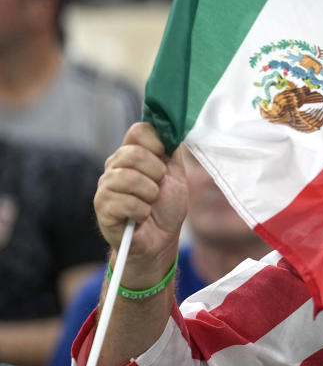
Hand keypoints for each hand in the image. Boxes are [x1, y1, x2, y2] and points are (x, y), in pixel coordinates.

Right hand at [95, 122, 186, 279]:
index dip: (156, 142)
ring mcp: (106, 186)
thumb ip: (172, 150)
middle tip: (158, 187)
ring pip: (129, 178)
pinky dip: (142, 211)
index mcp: (133, 153)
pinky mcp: (102, 207)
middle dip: (156, 173)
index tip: (164, 159)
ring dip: (150, 194)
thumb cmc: (166, 206)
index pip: (139, 130)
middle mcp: (115, 166)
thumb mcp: (176, 174)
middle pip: (134, 153)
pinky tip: (141, 216)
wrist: (160, 239)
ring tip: (150, 202)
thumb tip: (172, 126)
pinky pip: (126, 202)